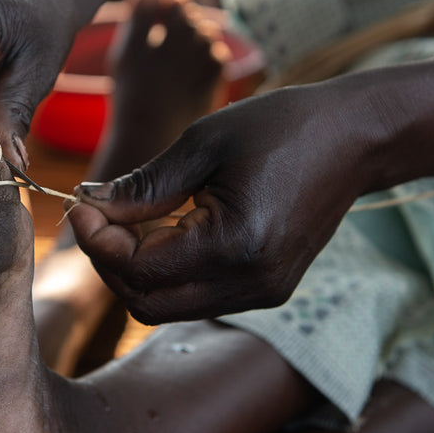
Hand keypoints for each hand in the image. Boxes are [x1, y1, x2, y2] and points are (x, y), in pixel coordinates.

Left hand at [67, 83, 382, 323]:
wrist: (353, 137)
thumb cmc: (281, 127)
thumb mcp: (203, 144)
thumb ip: (145, 185)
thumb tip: (91, 207)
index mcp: (236, 246)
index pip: (138, 271)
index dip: (98, 241)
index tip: (80, 204)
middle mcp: (251, 283)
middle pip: (147, 303)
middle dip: (111, 262)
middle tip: (98, 213)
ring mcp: (262, 292)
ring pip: (168, 305)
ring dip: (136, 268)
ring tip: (131, 215)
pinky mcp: (266, 288)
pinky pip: (196, 295)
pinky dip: (167, 269)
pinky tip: (165, 226)